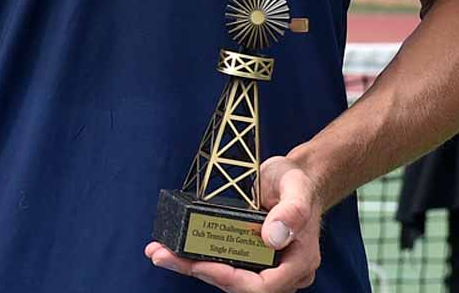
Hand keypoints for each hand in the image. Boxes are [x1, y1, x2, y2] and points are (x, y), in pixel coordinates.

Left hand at [145, 156, 320, 290]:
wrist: (293, 178)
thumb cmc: (298, 182)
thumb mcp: (298, 186)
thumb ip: (292, 211)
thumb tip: (272, 238)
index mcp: (299, 261)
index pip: (263, 286)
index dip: (230, 279)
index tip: (200, 264)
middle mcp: (282, 271)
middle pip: (238, 284)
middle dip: (199, 271)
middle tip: (163, 256)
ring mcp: (263, 266)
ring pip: (225, 276)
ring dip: (191, 266)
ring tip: (159, 252)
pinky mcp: (247, 257)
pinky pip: (222, 262)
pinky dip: (196, 256)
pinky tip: (171, 248)